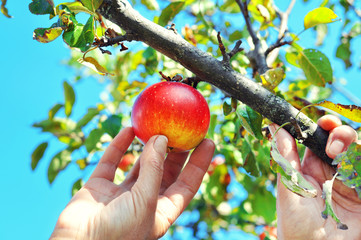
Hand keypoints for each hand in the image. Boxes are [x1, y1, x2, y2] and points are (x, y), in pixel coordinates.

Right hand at [50, 127, 214, 239]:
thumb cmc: (118, 234)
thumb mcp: (145, 201)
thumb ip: (153, 169)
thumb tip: (160, 138)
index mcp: (161, 212)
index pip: (188, 184)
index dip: (199, 164)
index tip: (208, 141)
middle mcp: (144, 202)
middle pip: (165, 172)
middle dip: (175, 151)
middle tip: (184, 129)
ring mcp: (121, 194)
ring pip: (139, 165)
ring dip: (148, 147)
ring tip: (158, 126)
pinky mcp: (100, 187)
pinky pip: (112, 162)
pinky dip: (119, 145)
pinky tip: (129, 130)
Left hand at [269, 115, 360, 239]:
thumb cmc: (296, 226)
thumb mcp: (290, 191)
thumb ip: (287, 160)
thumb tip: (277, 129)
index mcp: (310, 169)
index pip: (317, 140)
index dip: (322, 126)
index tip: (324, 120)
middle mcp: (332, 172)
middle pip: (341, 141)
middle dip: (339, 133)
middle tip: (332, 141)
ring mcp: (351, 182)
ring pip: (357, 152)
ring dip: (352, 145)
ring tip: (340, 155)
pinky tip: (356, 170)